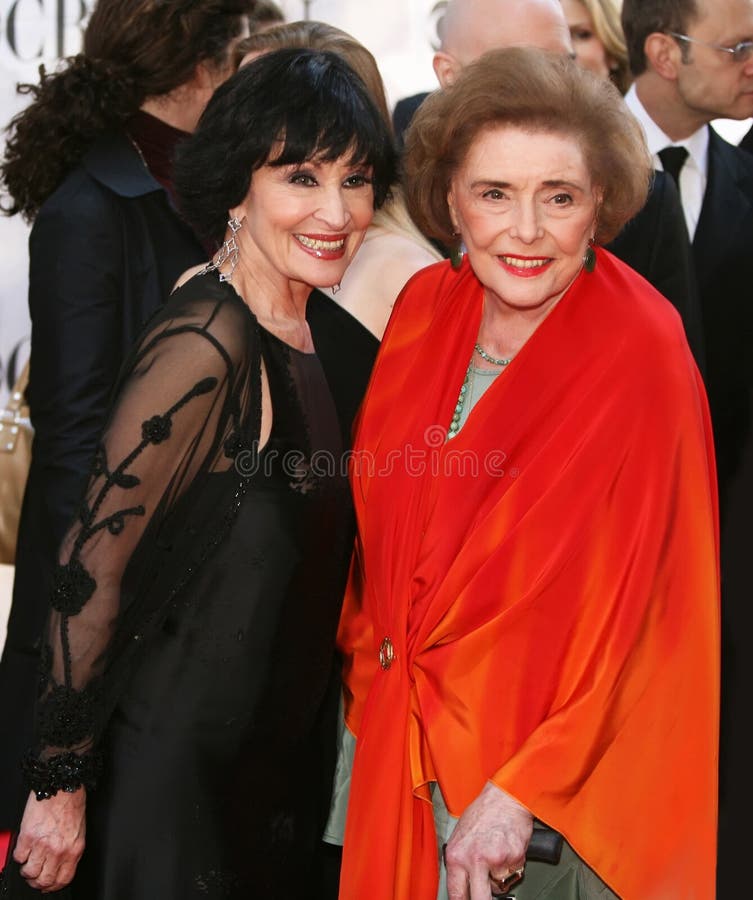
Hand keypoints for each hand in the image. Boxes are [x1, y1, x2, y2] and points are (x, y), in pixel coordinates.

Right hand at [13, 787, 85, 891]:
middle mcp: (59, 850)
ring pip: (29, 872)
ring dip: (26, 870)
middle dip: (37, 882)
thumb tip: (62, 864)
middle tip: (34, 876)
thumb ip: (71, 850)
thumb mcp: (80, 830)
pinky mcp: (28, 837)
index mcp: (74, 849)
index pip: (63, 879)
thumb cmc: (72, 803)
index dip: (53, 886)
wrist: (62, 785)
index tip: (48, 885)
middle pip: (44, 880)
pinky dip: (19, 856)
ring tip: (28, 862)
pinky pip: (19, 857)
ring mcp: (42, 845)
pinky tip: (24, 848)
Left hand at [444, 781, 532, 899]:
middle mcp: (475, 859)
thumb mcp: (460, 835)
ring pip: (498, 886)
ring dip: (499, 877)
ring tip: (496, 853)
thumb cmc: (483, 812)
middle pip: (479, 899)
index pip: (456, 893)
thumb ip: (460, 860)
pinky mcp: (515, 858)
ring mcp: (496, 860)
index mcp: (456, 854)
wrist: (505, 797)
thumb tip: (461, 884)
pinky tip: (506, 848)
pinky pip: (513, 873)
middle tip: (484, 896)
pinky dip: (511, 865)